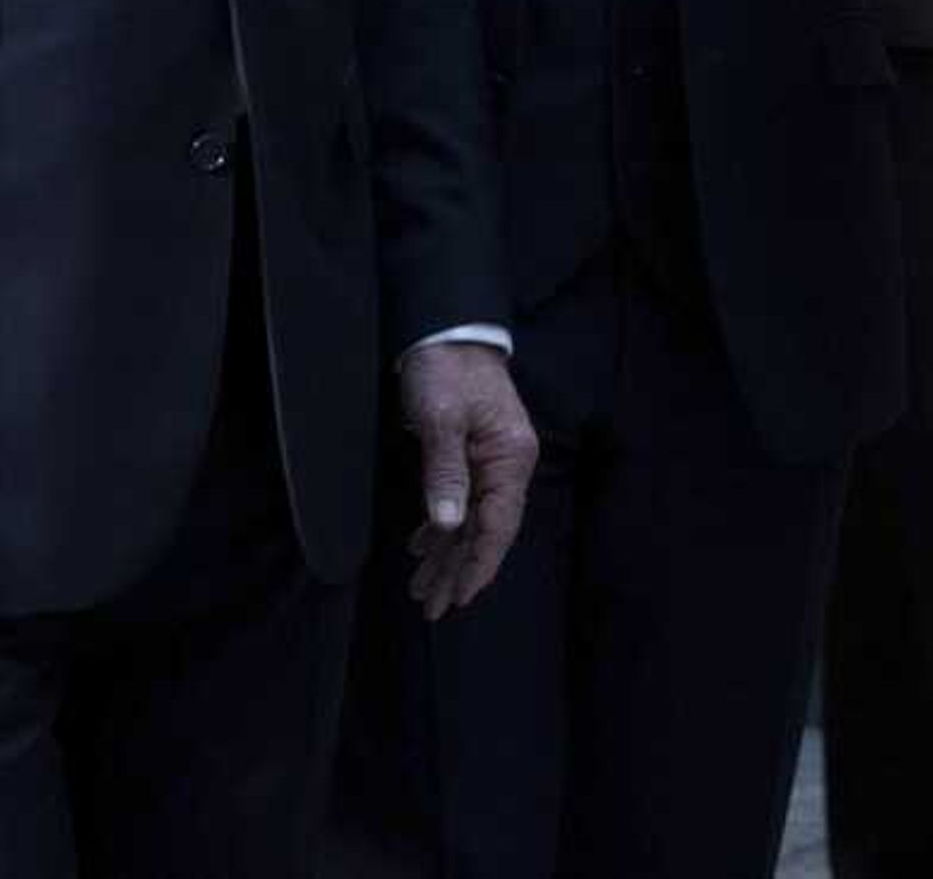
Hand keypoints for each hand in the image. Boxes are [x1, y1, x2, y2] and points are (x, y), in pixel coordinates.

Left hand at [398, 342, 538, 619]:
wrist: (447, 327)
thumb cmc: (447, 367)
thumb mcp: (442, 417)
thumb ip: (446, 471)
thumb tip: (449, 525)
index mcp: (510, 457)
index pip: (498, 525)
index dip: (478, 564)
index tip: (459, 598)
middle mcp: (508, 464)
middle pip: (486, 531)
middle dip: (458, 570)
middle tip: (431, 606)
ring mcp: (491, 459)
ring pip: (471, 521)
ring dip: (448, 555)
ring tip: (423, 588)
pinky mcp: (473, 454)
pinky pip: (462, 502)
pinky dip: (443, 529)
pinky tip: (423, 548)